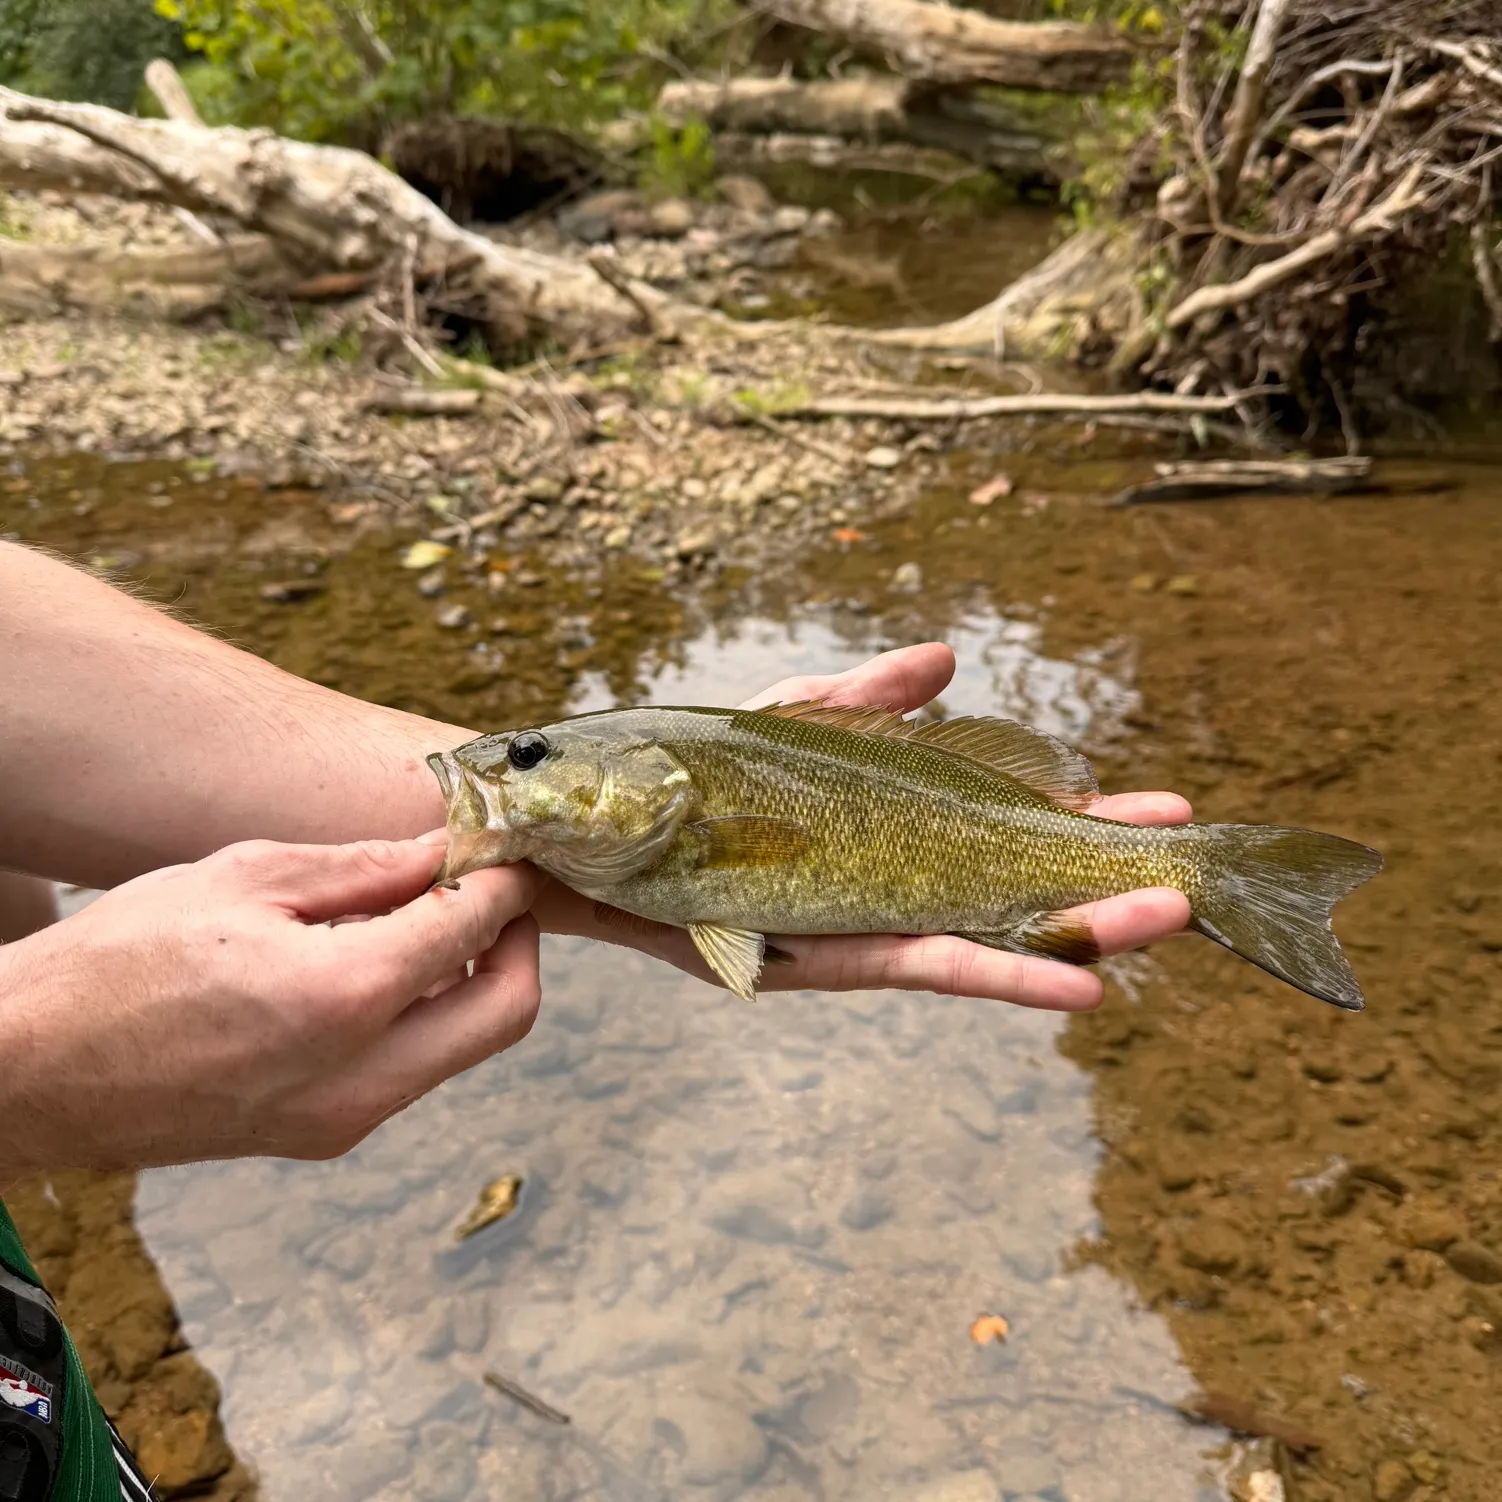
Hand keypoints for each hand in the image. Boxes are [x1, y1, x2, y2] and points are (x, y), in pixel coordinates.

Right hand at [0, 837, 539, 1178]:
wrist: (30, 1071)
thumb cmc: (118, 962)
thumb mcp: (243, 879)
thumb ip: (364, 868)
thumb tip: (444, 851)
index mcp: (343, 998)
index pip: (475, 927)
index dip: (504, 880)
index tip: (505, 850)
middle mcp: (361, 1076)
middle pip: (509, 1011)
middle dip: (518, 942)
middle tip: (491, 891)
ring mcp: (345, 1120)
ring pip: (466, 1047)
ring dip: (474, 980)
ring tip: (431, 919)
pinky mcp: (323, 1137)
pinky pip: (413, 1071)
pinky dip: (426, 1016)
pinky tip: (383, 968)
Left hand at [535, 642, 1191, 1010]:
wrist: (582, 822)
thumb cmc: (686, 774)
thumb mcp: (785, 724)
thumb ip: (865, 699)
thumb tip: (948, 660)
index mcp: (882, 840)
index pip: (998, 840)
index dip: (1075, 835)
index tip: (1159, 820)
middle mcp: (878, 894)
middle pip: (1007, 899)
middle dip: (1100, 890)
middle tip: (1195, 884)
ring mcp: (851, 929)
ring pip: (982, 938)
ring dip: (1074, 936)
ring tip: (1162, 922)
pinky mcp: (808, 955)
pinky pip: (914, 964)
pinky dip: (993, 970)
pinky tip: (1068, 981)